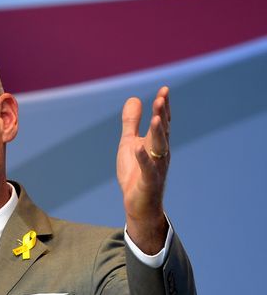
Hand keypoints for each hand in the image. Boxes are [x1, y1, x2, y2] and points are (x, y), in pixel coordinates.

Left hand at [116, 86, 170, 253]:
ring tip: (155, 119)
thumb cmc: (135, 173)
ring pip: (159, 148)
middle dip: (162, 115)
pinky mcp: (148, 182)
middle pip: (162, 131)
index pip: (162, 122)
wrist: (139, 204)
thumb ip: (132, 122)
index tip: (164, 90)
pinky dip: (142, 159)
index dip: (163, 107)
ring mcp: (156, 167)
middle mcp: (160, 153)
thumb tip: (134, 98)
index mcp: (156, 143)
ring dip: (157, 133)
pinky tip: (137, 148)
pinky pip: (147, 169)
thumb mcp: (129, 143)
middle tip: (161, 98)